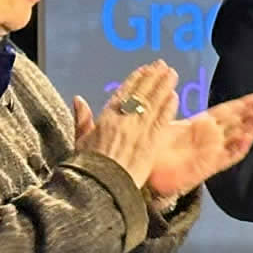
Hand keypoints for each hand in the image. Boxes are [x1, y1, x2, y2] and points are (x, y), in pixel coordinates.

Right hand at [73, 62, 178, 187]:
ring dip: (164, 86)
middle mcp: (124, 119)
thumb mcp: (80, 141)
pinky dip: (168, 107)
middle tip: (162, 65)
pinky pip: (162, 120)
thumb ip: (82, 118)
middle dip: (153, 78)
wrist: (102, 186)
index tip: (144, 70)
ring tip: (172, 74)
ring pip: (154, 102)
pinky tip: (174, 96)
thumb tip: (78, 99)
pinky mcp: (152, 141)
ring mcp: (139, 129)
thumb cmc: (89, 167)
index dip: (135, 80)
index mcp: (106, 118)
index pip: (124, 94)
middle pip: (142, 93)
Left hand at [143, 93, 252, 201]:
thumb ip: (170, 108)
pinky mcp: (211, 165)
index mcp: (202, 124)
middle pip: (239, 122)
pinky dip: (238, 148)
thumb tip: (168, 89)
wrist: (147, 171)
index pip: (228, 111)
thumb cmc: (154, 146)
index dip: (244, 104)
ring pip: (239, 138)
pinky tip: (247, 138)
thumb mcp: (164, 123)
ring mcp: (214, 151)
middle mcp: (212, 136)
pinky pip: (228, 156)